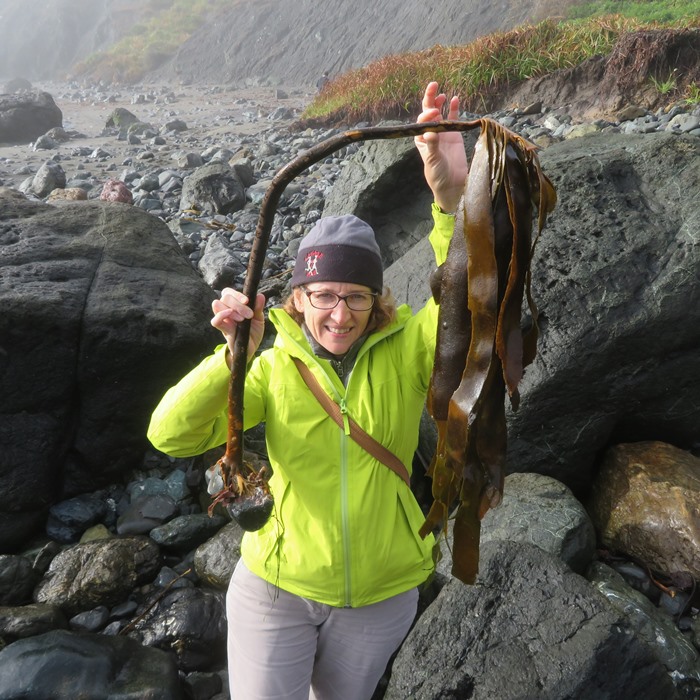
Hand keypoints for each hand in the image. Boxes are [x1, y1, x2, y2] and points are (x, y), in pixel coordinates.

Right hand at [211, 288, 265, 359]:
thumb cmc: (253, 332)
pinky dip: (221, 316)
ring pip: (218, 305)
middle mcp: (227, 310)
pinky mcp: (224, 330)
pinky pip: (215, 321)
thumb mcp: (259, 319)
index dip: (237, 294)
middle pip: (225, 297)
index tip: (247, 301)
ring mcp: (224, 319)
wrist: (251, 348)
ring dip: (231, 309)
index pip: (229, 292)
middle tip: (249, 315)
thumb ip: (258, 308)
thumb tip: (260, 296)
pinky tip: (230, 316)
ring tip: (242, 319)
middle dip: (238, 304)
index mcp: (235, 305)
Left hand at [414, 81, 468, 213]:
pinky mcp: (454, 134)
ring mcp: (442, 132)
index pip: (422, 120)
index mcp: (421, 138)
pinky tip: (455, 99)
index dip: (428, 114)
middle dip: (429, 99)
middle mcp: (430, 132)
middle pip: (428, 112)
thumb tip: (430, 132)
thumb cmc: (438, 174)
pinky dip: (454, 108)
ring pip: (440, 112)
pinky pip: (453, 118)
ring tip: (442, 93)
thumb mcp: (433, 161)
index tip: (436, 113)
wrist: (451, 183)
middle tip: (433, 85)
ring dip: (440, 102)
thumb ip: (432, 146)